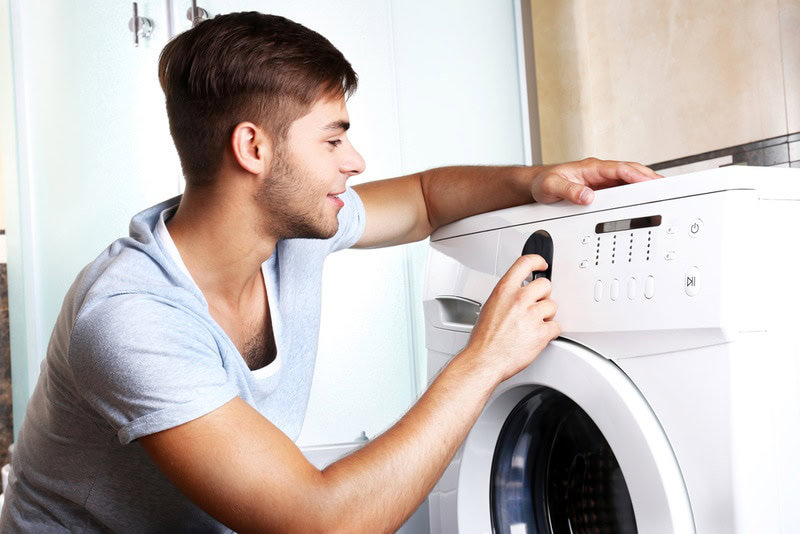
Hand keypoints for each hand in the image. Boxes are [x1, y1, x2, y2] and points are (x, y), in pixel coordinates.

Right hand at [463, 254, 560, 383]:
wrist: (485, 360)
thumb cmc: (484, 339)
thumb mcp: (489, 307)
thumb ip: (506, 296)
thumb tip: (516, 292)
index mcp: (505, 290)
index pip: (525, 263)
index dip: (537, 261)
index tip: (542, 264)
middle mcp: (519, 300)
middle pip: (545, 284)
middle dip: (543, 295)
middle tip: (536, 304)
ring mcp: (532, 315)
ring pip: (553, 306)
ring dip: (547, 315)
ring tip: (534, 324)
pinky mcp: (542, 332)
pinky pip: (556, 326)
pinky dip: (550, 332)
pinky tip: (539, 335)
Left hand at [530, 157, 661, 204]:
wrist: (536, 185)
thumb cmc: (543, 183)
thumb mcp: (551, 187)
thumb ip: (568, 191)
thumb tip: (588, 196)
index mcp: (591, 168)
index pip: (619, 169)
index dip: (636, 174)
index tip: (650, 181)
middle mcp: (599, 172)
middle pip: (630, 172)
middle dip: (649, 178)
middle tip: (667, 187)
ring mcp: (602, 181)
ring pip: (629, 180)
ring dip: (645, 185)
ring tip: (663, 194)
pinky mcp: (601, 190)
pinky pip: (622, 190)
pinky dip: (635, 194)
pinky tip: (644, 201)